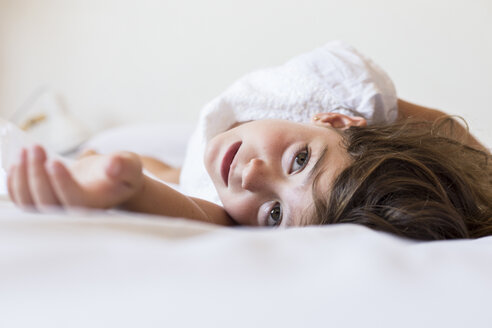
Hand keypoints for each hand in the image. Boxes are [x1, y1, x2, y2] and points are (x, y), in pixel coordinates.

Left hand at [7, 145, 143, 210]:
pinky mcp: (42, 205)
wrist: (111, 182)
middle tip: (35, 148)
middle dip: (36, 175)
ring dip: (22, 177)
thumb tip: (113, 165)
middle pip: (46, 204)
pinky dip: (14, 183)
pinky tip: (17, 163)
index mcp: (96, 207)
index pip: (74, 202)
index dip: (61, 184)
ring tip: (25, 151)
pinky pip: (21, 201)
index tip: (54, 161)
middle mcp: (73, 214)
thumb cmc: (121, 174)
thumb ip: (124, 165)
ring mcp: (55, 212)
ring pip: (29, 204)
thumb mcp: (130, 166)